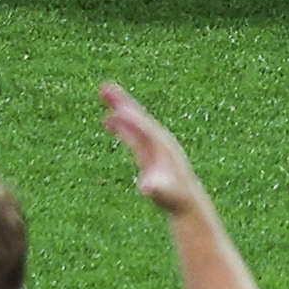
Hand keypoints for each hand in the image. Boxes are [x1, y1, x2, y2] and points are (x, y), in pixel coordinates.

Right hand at [100, 81, 203, 213]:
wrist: (185, 200)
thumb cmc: (173, 197)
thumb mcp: (165, 193)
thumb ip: (156, 189)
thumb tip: (147, 188)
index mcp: (162, 146)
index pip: (144, 128)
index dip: (129, 118)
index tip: (114, 107)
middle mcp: (159, 141)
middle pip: (139, 117)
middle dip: (124, 102)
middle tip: (105, 87)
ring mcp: (154, 144)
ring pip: (135, 122)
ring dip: (121, 108)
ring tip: (103, 94)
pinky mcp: (148, 150)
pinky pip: (133, 132)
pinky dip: (122, 125)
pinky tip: (108, 120)